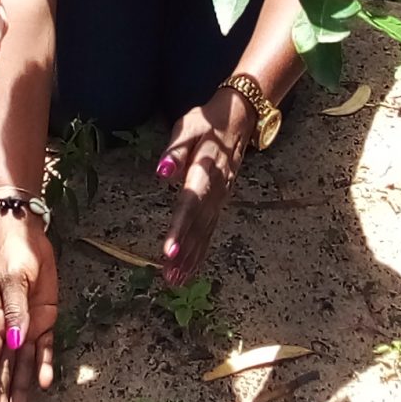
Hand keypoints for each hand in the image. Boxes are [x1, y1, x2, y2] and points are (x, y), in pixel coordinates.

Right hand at [0, 210, 57, 401]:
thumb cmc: (12, 252)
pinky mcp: (43, 319)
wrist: (25, 232)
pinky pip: (44, 348)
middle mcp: (7, 330)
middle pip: (6, 374)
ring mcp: (25, 326)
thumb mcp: (12, 280)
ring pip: (23, 367)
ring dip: (22, 393)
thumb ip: (14, 313)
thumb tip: (14, 344)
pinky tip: (44, 386)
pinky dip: (44, 366)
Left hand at [157, 88, 248, 283]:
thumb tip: (163, 171)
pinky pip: (210, 231)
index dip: (180, 229)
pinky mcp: (219, 204)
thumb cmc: (207, 123)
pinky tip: (190, 269)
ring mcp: (220, 200)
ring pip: (205, 233)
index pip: (190, 204)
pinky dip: (200, 252)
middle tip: (170, 277)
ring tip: (176, 281)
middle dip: (184, 253)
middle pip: (198, 226)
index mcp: (205, 172)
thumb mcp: (188, 127)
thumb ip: (175, 151)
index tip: (169, 251)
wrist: (238, 120)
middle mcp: (216, 191)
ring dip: (191, 258)